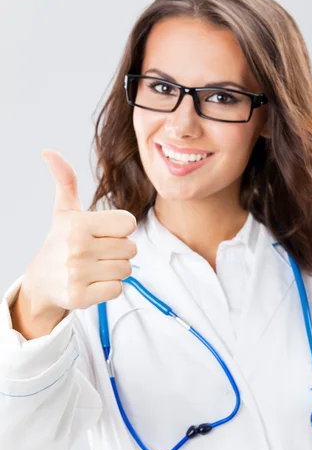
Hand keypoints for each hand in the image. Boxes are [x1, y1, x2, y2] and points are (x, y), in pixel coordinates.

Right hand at [22, 150, 136, 314]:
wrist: (42, 281)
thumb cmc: (60, 242)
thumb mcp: (64, 211)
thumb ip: (64, 180)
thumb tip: (49, 151)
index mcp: (79, 224)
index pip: (129, 224)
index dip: (120, 229)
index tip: (103, 233)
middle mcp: (78, 248)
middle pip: (131, 249)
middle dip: (119, 251)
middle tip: (98, 253)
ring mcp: (78, 274)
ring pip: (126, 270)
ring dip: (116, 270)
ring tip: (95, 267)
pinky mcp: (80, 297)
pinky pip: (118, 289)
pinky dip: (109, 288)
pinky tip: (93, 283)